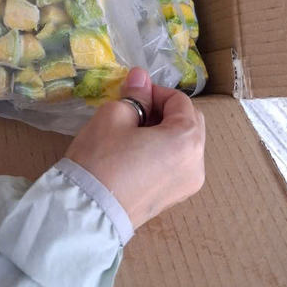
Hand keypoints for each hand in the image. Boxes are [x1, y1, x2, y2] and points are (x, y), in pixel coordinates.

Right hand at [65, 67, 205, 228]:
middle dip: (165, 111)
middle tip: (134, 113)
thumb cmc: (102, 158)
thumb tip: (141, 75)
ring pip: (185, 144)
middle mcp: (198, 163)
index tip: (131, 95)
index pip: (180, 101)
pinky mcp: (176, 198)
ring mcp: (189, 184)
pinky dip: (164, 152)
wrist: (89, 211)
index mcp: (188, 139)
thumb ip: (135, 94)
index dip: (154, 92)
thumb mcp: (114, 116)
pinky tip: (136, 155)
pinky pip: (177, 164)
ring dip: (165, 132)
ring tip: (134, 135)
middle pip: (189, 122)